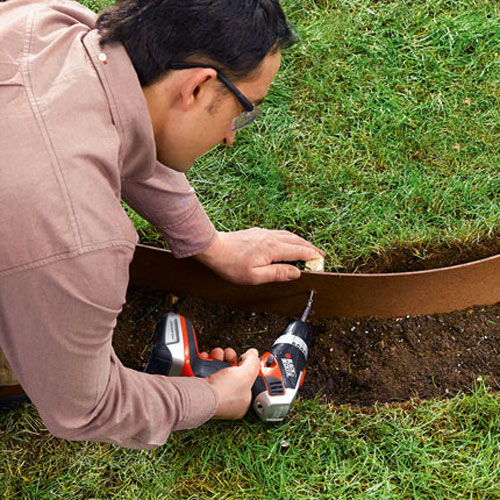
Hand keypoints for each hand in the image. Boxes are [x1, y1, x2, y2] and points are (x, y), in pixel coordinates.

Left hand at [194, 228, 323, 284]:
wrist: (213, 248)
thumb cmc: (231, 265)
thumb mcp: (255, 276)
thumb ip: (278, 273)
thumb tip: (296, 272)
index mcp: (273, 248)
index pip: (299, 251)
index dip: (312, 256)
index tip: (321, 260)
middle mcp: (271, 237)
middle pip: (296, 240)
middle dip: (309, 247)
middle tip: (319, 254)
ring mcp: (263, 233)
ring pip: (288, 235)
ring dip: (300, 241)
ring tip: (307, 247)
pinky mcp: (257, 232)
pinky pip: (279, 233)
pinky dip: (289, 238)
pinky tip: (287, 241)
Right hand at [203, 348, 259, 418]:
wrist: (199, 394)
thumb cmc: (224, 392)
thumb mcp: (247, 373)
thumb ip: (253, 361)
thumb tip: (253, 354)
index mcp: (243, 402)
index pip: (249, 382)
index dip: (248, 369)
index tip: (246, 361)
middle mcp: (228, 399)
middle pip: (233, 373)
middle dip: (230, 359)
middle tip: (229, 355)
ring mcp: (214, 393)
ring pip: (219, 369)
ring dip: (218, 357)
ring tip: (217, 354)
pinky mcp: (202, 386)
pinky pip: (206, 369)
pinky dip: (206, 361)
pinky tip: (207, 358)